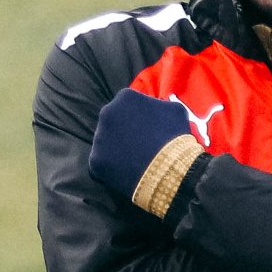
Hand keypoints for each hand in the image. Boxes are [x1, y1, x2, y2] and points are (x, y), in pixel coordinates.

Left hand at [85, 87, 208, 217]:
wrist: (171, 168)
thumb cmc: (176, 137)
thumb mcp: (175, 110)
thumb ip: (159, 105)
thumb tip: (155, 107)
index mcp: (125, 97)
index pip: (128, 106)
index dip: (138, 120)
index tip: (148, 131)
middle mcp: (107, 113)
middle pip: (113, 123)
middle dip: (123, 133)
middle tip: (139, 146)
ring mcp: (99, 137)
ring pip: (106, 143)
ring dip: (117, 151)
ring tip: (135, 162)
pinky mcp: (95, 160)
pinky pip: (102, 164)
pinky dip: (112, 169)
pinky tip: (127, 173)